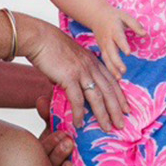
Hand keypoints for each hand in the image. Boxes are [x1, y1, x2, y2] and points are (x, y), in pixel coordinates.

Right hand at [18, 14, 125, 131]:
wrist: (39, 37)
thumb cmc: (49, 47)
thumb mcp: (68, 58)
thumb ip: (70, 72)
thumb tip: (62, 84)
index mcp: (93, 61)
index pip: (112, 81)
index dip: (120, 97)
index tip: (126, 108)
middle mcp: (91, 66)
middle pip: (109, 91)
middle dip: (117, 110)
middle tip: (122, 124)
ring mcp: (82, 71)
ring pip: (97, 97)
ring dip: (103, 115)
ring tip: (107, 128)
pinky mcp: (69, 77)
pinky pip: (77, 99)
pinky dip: (79, 113)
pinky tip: (79, 123)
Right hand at [35, 95, 75, 165]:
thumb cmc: (76, 143)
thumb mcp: (65, 129)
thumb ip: (53, 116)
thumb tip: (41, 99)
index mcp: (46, 151)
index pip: (43, 146)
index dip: (50, 139)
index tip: (60, 131)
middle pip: (47, 160)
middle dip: (56, 149)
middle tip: (68, 139)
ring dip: (60, 159)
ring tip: (71, 149)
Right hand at [89, 6, 144, 78]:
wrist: (96, 16)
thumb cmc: (114, 16)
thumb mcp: (125, 16)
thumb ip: (135, 25)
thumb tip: (145, 34)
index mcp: (114, 30)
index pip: (119, 38)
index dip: (123, 46)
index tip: (128, 53)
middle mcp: (108, 39)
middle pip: (111, 52)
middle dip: (117, 62)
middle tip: (124, 70)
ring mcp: (103, 45)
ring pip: (107, 58)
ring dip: (112, 68)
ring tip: (119, 77)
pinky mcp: (102, 49)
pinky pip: (105, 60)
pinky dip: (109, 69)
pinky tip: (116, 76)